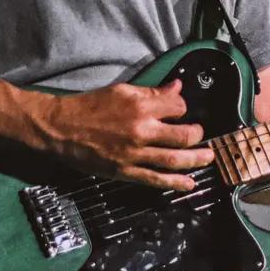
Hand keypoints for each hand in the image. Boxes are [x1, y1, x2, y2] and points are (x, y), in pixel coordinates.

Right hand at [32, 79, 213, 191]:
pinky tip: (189, 184)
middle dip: (197, 135)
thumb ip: (152, 92)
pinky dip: (175, 183)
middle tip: (200, 135)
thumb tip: (177, 87)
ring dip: (196, 160)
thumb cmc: (90, 107)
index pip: (177, 107)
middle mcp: (141, 130)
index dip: (182, 108)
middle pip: (183, 135)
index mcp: (140, 106)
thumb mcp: (122, 91)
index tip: (180, 111)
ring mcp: (134, 153)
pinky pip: (155, 179)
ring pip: (174, 159)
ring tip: (208, 158)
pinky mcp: (125, 171)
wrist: (61, 128)